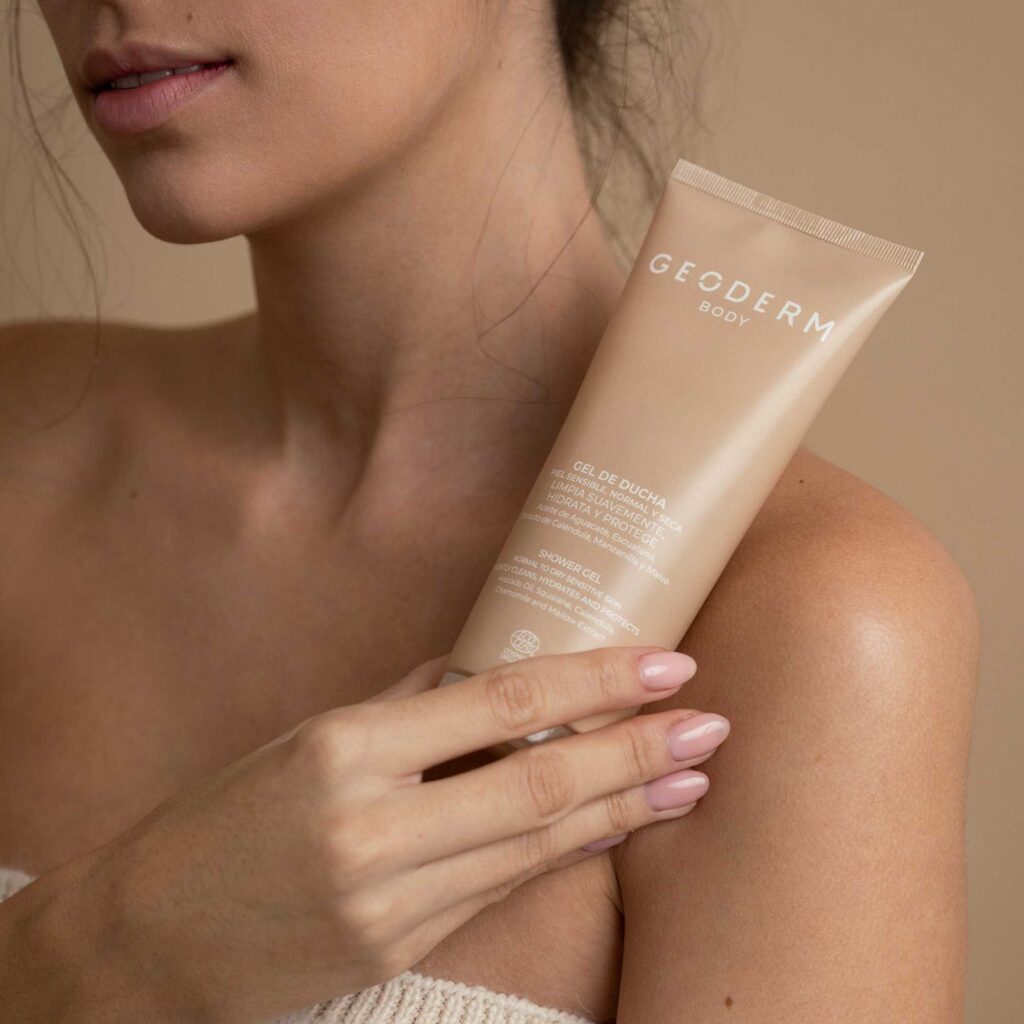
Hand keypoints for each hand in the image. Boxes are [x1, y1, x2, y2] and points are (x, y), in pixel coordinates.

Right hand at [69, 646, 729, 1021]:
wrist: (147, 942)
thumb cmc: (225, 819)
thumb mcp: (307, 739)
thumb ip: (406, 708)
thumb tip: (492, 674)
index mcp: (346, 749)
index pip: (500, 701)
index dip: (593, 679)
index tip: (662, 662)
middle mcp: (374, 825)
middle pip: (539, 780)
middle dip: (636, 749)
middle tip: (709, 722)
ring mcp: (392, 901)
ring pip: (536, 843)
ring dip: (623, 808)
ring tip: (690, 776)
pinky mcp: (400, 950)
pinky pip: (505, 886)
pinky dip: (569, 852)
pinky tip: (616, 826)